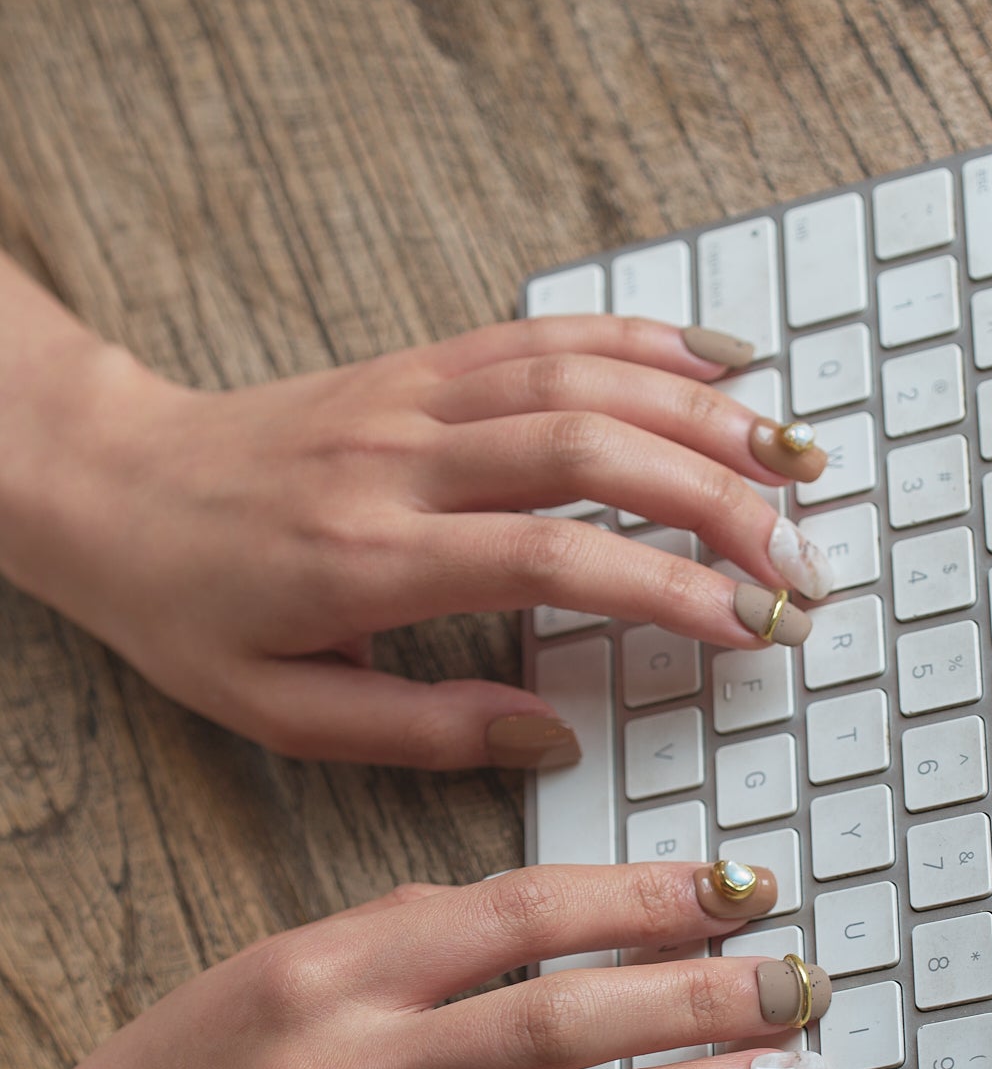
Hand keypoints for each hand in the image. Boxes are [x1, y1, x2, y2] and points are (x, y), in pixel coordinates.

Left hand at [0, 256, 832, 766]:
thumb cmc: (190, 609)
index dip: (671, 588)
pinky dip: (639, 339)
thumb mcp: (281, 711)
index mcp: (371, 559)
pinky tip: (715, 360)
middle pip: (594, 453)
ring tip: (797, 462)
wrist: (111, 486)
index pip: (556, 560)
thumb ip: (421, 729)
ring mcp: (415, 397)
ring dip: (704, 414)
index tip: (753, 627)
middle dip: (720, 502)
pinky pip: (543, 331)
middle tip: (804, 559)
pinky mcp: (418, 364)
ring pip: (583, 377)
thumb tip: (550, 737)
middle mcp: (404, 462)